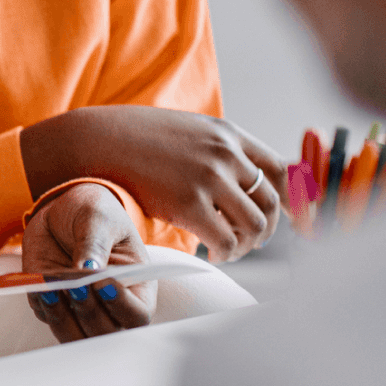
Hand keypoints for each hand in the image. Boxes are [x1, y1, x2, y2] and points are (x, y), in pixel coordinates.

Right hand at [22, 105, 283, 261]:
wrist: (95, 141)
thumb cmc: (134, 140)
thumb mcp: (185, 131)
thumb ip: (214, 149)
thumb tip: (237, 176)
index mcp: (227, 133)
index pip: (279, 170)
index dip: (289, 200)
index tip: (284, 219)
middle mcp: (225, 153)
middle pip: (270, 202)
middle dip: (264, 230)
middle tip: (248, 242)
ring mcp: (209, 178)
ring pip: (254, 225)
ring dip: (245, 246)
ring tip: (226, 251)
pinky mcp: (188, 204)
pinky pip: (225, 241)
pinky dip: (224, 254)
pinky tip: (209, 254)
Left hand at [22, 182, 153, 343]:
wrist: (62, 210)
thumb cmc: (93, 213)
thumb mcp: (98, 218)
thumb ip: (94, 244)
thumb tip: (87, 270)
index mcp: (136, 286)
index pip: (137, 314)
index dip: (121, 306)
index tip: (102, 283)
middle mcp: (110, 305)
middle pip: (105, 332)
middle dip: (89, 312)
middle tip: (75, 286)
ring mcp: (81, 308)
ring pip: (74, 334)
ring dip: (61, 317)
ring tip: (50, 289)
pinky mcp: (54, 303)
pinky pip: (46, 316)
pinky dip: (41, 304)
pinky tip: (37, 285)